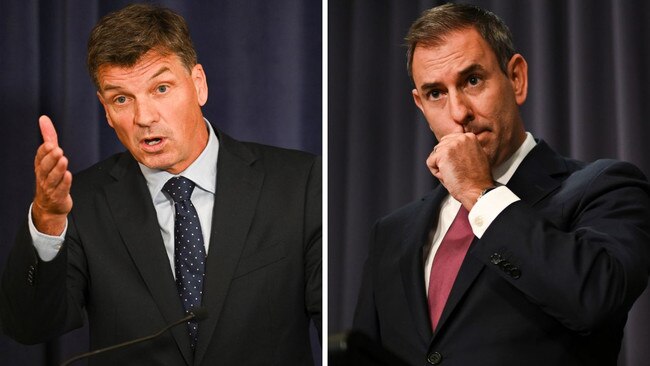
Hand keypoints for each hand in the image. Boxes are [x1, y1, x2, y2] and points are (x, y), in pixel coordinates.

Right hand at [32, 115, 72, 234]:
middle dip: (51, 158)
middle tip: (57, 150)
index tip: (50, 144)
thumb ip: (48, 138)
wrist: (50, 205)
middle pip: (45, 167)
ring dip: (58, 169)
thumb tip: (44, 118)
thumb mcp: (49, 157)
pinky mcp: (58, 196)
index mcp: (40, 166)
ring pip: (52, 178)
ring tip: (64, 160)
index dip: (44, 151)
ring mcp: (49, 187)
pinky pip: (61, 189)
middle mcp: (42, 176)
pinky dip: (64, 183)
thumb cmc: (50, 177)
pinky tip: (69, 176)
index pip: (40, 157)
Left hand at [426, 132, 493, 209]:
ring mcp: (452, 145)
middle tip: (459, 171)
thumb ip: (463, 148)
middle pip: (440, 147)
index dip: (451, 157)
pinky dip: (437, 173)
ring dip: (441, 167)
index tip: (461, 165)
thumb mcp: (474, 156)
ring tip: (456, 173)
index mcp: (469, 137)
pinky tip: (450, 176)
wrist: (478, 190)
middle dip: (445, 161)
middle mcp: (461, 138)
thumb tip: (451, 148)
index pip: (448, 141)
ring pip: (435, 155)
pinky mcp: (443, 154)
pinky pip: (430, 163)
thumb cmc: (476, 179)